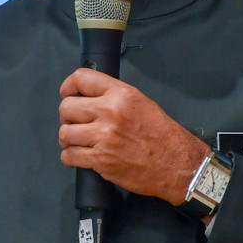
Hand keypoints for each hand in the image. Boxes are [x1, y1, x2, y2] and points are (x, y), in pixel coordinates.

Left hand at [58, 68, 209, 204]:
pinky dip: (69, 158)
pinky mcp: (101, 160)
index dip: (68, 87)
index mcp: (120, 94)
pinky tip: (77, 156)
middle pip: (66, 107)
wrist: (178, 164)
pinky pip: (70, 156)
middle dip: (67, 117)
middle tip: (75, 123)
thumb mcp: (140, 101)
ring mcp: (104, 137)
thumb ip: (112, 94)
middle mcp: (109, 112)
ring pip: (64, 133)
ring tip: (77, 142)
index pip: (80, 78)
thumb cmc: (162, 133)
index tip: (68, 95)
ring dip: (67, 139)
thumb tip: (87, 94)